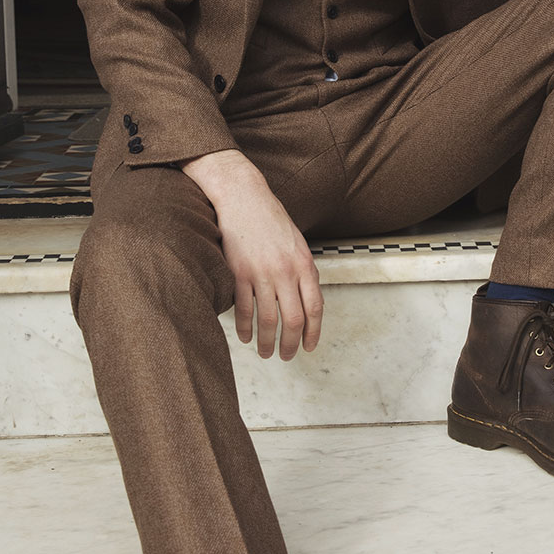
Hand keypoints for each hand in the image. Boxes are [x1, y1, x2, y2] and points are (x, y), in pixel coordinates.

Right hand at [182, 150, 322, 359]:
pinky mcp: (238, 272)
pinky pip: (243, 308)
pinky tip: (245, 336)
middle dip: (290, 344)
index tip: (309, 347)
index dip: (313, 332)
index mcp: (305, 264)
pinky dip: (245, 327)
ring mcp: (261, 272)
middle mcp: (285, 271)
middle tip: (286, 356)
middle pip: (293, 319)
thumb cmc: (270, 219)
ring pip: (268, 319)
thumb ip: (304, 271)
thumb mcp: (297, 243)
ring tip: (265, 352)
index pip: (315, 308)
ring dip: (267, 341)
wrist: (243, 196)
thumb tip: (308, 301)